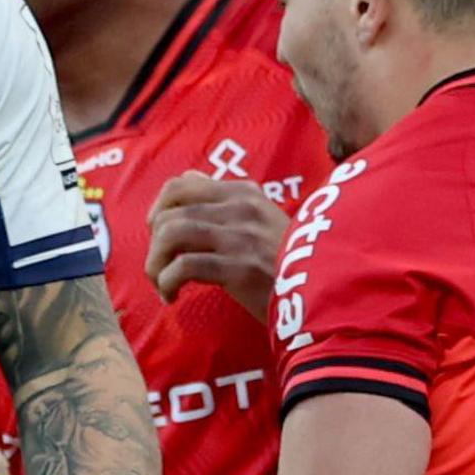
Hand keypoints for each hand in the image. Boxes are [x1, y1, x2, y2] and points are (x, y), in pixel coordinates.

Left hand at [146, 174, 288, 317]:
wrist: (321, 291)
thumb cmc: (285, 260)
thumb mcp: (261, 218)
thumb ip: (225, 200)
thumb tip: (190, 177)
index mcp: (244, 193)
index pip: (181, 185)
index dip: (158, 209)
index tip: (157, 233)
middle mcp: (241, 208)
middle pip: (170, 213)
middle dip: (154, 244)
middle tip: (159, 267)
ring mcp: (241, 237)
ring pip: (172, 235)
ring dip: (155, 263)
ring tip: (161, 283)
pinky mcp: (240, 268)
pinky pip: (184, 267)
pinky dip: (167, 282)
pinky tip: (172, 297)